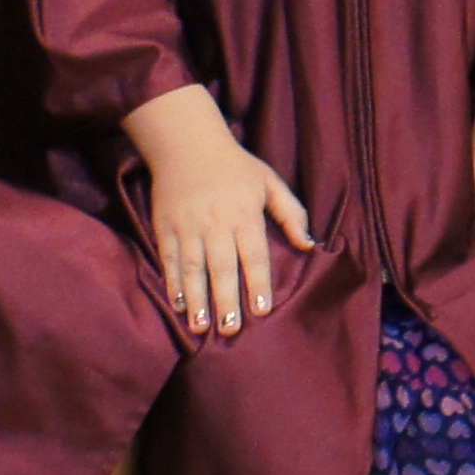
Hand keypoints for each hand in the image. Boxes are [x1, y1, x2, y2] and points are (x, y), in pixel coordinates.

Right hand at [143, 119, 314, 334]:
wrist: (187, 144)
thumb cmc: (235, 166)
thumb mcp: (270, 182)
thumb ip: (290, 213)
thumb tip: (308, 244)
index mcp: (245, 214)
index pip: (254, 254)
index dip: (258, 283)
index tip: (262, 309)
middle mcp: (216, 223)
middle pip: (222, 268)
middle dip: (226, 300)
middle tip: (230, 330)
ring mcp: (188, 227)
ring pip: (193, 269)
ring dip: (197, 300)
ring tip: (201, 327)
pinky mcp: (166, 228)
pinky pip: (170, 260)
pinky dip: (173, 284)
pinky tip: (178, 305)